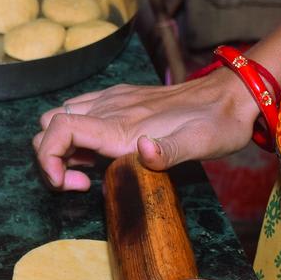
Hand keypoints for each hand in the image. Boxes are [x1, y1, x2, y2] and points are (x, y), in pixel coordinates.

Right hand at [32, 70, 257, 190]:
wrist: (232, 94)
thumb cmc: (218, 124)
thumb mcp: (202, 144)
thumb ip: (170, 152)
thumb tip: (143, 151)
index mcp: (121, 124)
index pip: (58, 129)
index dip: (47, 158)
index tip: (64, 184)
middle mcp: (109, 108)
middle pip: (48, 126)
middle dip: (51, 158)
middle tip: (80, 184)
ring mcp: (111, 101)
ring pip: (58, 118)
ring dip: (60, 148)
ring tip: (87, 173)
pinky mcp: (118, 99)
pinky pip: (77, 111)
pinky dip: (73, 136)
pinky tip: (99, 153)